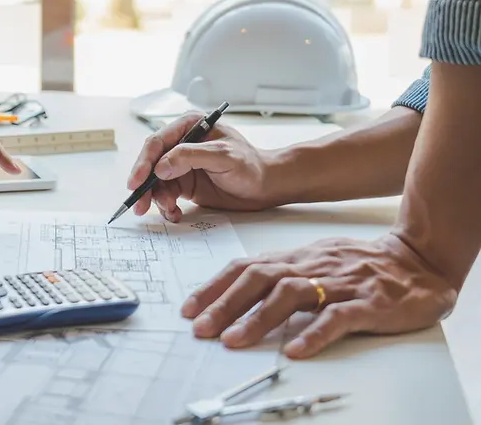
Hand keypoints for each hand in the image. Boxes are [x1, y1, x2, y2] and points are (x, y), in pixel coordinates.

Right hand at [127, 112, 274, 221]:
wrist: (265, 187)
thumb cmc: (251, 166)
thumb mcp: (223, 156)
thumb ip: (190, 157)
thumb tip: (160, 167)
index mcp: (190, 127)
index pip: (158, 142)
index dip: (144, 162)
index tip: (137, 181)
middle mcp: (182, 144)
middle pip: (151, 163)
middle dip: (144, 184)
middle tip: (139, 203)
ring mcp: (181, 165)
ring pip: (156, 182)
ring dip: (157, 198)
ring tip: (170, 210)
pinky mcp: (184, 183)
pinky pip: (166, 194)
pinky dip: (166, 206)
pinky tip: (175, 213)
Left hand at [182, 234, 457, 358]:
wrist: (417, 261)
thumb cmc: (360, 264)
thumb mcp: (313, 260)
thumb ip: (280, 272)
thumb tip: (237, 288)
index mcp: (295, 258)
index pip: (246, 267)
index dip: (215, 286)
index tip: (189, 308)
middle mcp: (310, 266)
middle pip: (259, 279)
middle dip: (225, 303)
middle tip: (201, 328)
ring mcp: (339, 283)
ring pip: (291, 295)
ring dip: (257, 319)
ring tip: (233, 340)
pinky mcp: (368, 303)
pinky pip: (338, 317)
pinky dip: (314, 332)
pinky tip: (296, 349)